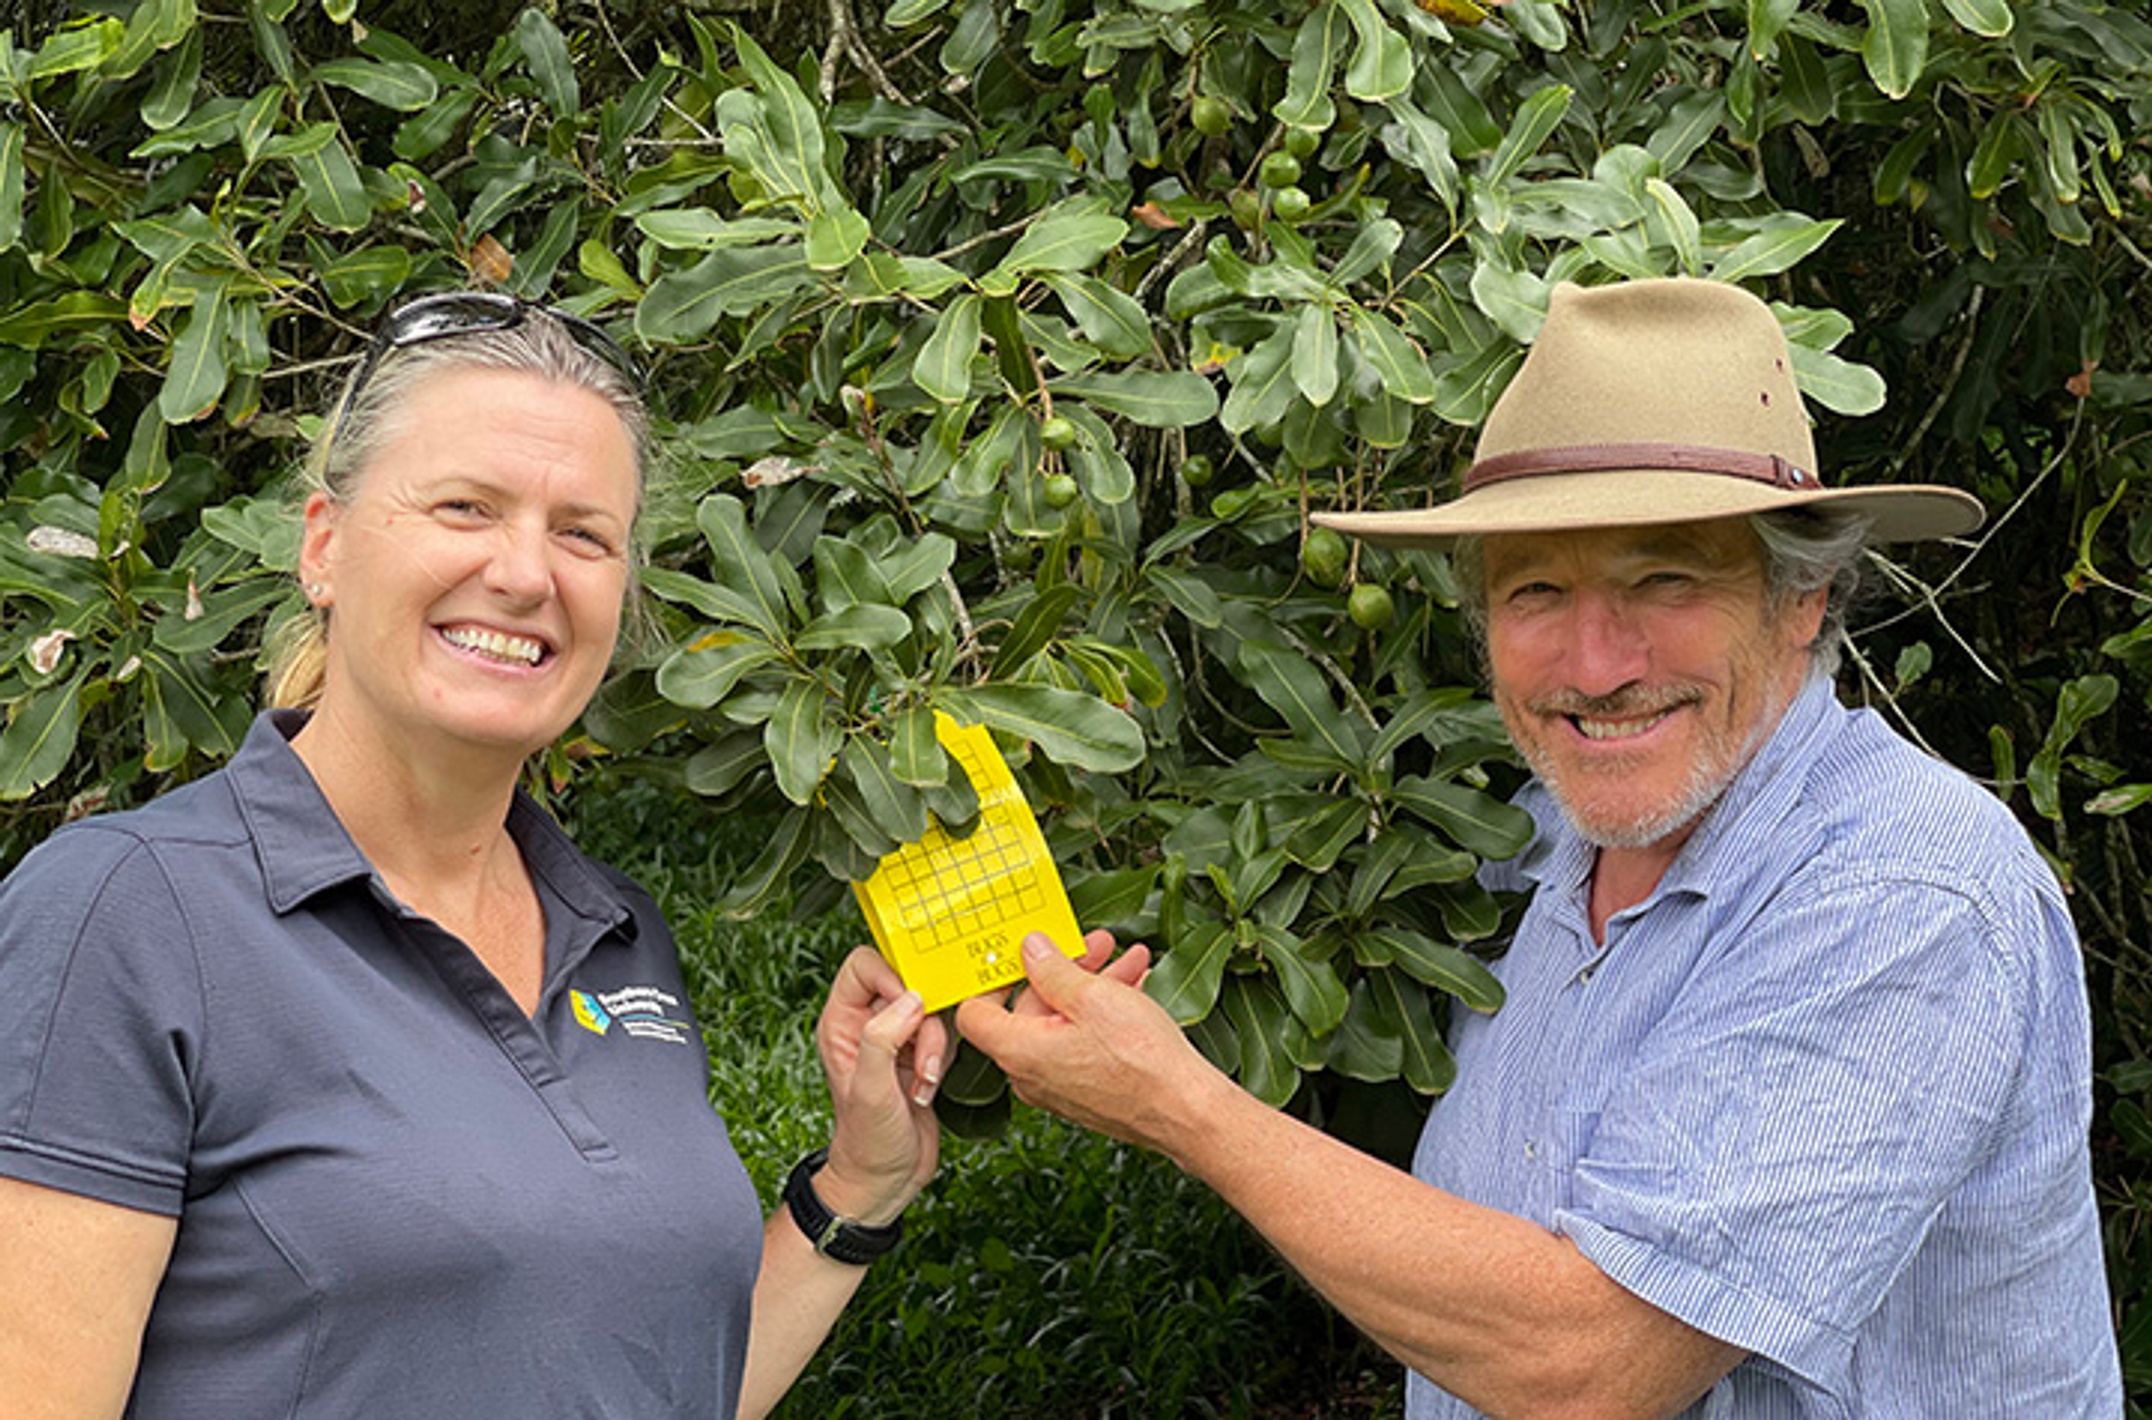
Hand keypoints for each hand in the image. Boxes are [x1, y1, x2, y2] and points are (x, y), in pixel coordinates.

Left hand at [814, 947, 943, 1225]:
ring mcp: (895, 1038)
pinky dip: (942, 1060)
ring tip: (921, 1083)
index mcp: (841, 1022)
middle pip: (907, 984)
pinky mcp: (919, 1053)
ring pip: (930, 1010)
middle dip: (922, 1022)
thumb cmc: (866, 1142)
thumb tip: (911, 999)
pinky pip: (942, 1034)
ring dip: (933, 1048)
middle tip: (920, 1058)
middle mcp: (867, 1024)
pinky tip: (927, 1089)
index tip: (912, 1005)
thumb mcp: (869, 1089)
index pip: (864, 965)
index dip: (892, 975)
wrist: (885, 1179)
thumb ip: (882, 1038)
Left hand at [955, 931, 1223, 1158]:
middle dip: (1062, 971)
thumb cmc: (1140, 1060)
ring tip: (1126, 961)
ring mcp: (1058, 1087)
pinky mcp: (1084, 1092)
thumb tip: (1029, 950)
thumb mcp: (1092, 996)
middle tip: (1093, 945)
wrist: (1186, 1111)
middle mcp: (1030, 1075)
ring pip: (1062, 1024)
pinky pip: (1081, 1044)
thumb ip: (1052, 969)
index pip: (975, 1013)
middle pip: (1027, 1011)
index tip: (1016, 954)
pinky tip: (1134, 988)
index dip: (993, 978)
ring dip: (1091, 987)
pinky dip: (1102, 1014)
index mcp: (1018, 1051)